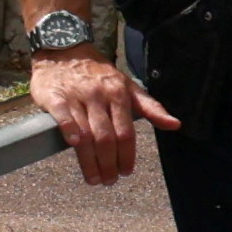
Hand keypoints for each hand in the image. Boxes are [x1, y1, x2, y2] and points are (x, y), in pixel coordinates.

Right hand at [37, 51, 168, 182]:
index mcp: (119, 94)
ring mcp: (77, 96)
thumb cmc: (98, 73)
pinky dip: (69, 131)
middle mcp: (99, 95)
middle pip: (107, 137)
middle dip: (109, 163)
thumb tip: (175, 125)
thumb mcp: (128, 86)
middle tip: (109, 181)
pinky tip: (74, 146)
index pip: (126, 131)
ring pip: (86, 133)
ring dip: (90, 160)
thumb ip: (150, 107)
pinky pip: (63, 116)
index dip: (127, 155)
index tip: (126, 172)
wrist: (63, 49)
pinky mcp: (55, 96)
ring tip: (93, 178)